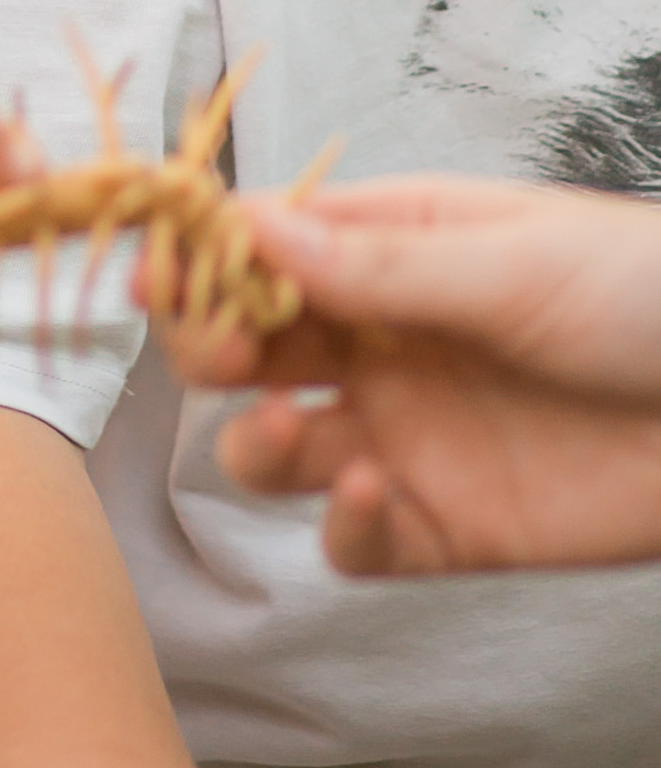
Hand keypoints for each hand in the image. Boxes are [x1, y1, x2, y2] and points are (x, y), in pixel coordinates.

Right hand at [174, 178, 660, 574]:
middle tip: (214, 351)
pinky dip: (340, 523)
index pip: (265, 245)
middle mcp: (381, 342)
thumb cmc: (649, 300)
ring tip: (279, 429)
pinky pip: (352, 541)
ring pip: (271, 448)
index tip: (156, 274)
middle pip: (246, 344)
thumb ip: (378, 261)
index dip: (202, 258)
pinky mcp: (442, 527)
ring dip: (251, 440)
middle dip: (208, 344)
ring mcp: (406, 435)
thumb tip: (250, 227)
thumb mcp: (513, 263)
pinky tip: (372, 492)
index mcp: (394, 248)